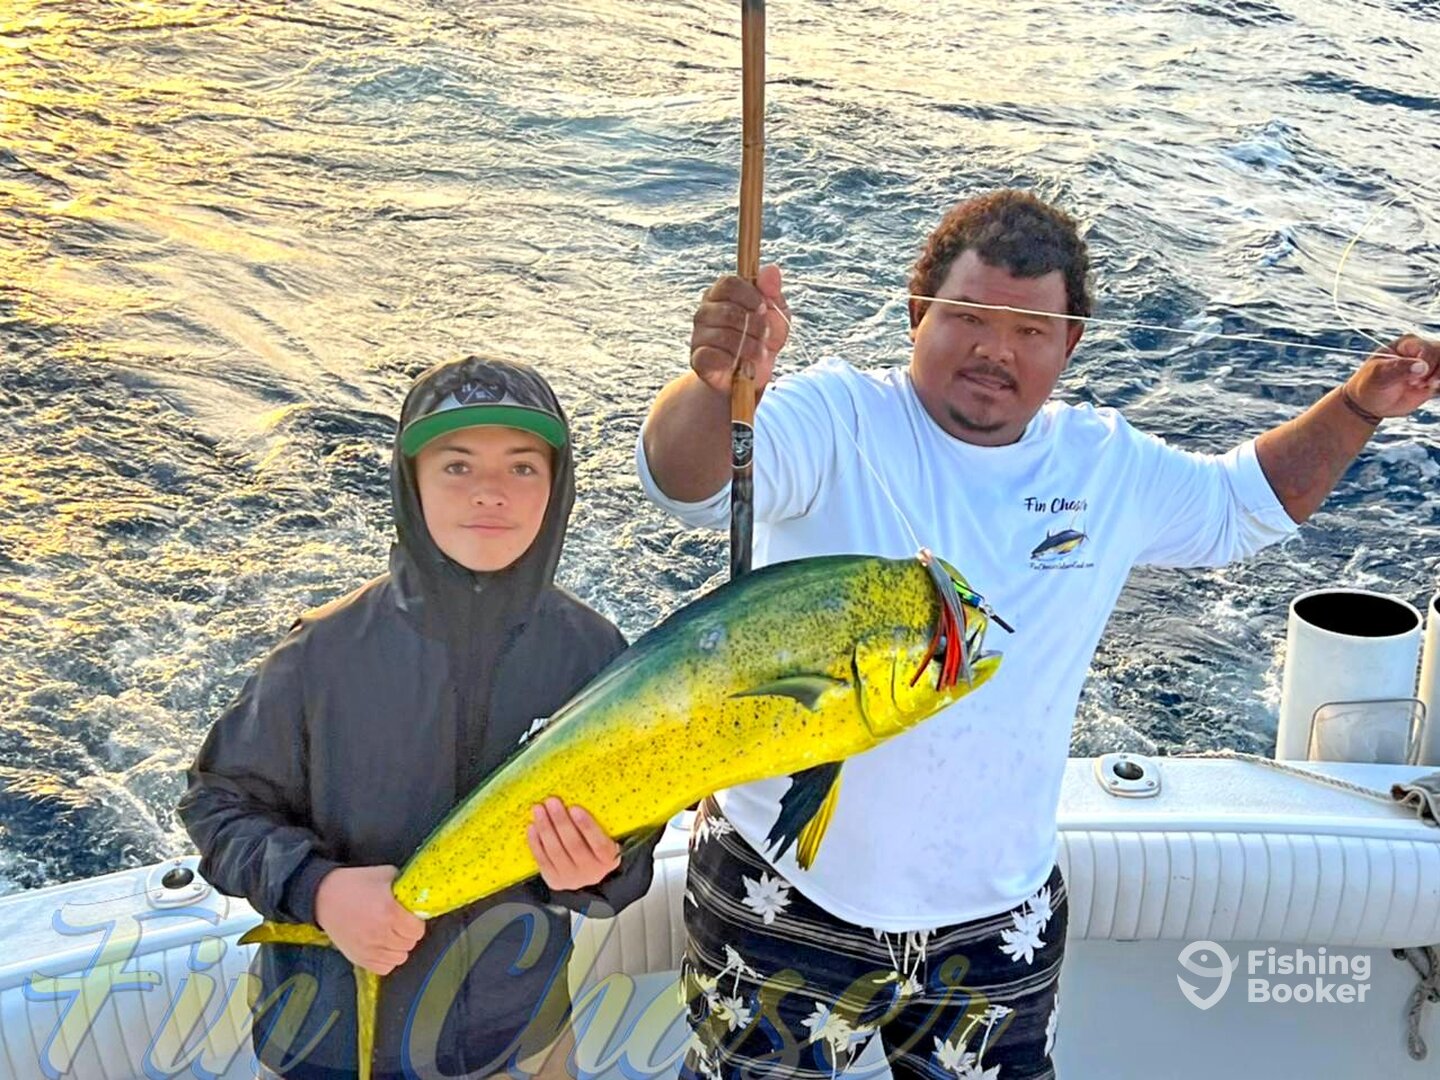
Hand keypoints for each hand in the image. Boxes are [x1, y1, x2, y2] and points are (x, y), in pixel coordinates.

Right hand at [314, 865, 425, 975]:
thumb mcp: (386, 875)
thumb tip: (420, 897)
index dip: (416, 922)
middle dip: (408, 933)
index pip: (418, 930)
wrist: (325, 896)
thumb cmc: (356, 883)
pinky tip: (382, 946)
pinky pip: (384, 968)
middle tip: (400, 924)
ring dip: (399, 947)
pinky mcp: (359, 958)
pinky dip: (387, 959)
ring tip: (390, 934)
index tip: (410, 917)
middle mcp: (381, 933)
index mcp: (390, 911)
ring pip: (400, 958)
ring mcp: (369, 948)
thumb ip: (405, 887)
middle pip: (410, 944)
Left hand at [527, 797, 620, 891]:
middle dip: (561, 821)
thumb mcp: (604, 836)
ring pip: (556, 851)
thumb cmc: (595, 846)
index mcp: (608, 859)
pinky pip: (542, 860)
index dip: (587, 826)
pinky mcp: (554, 880)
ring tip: (538, 809)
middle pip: (574, 845)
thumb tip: (579, 793)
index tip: (574, 808)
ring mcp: (572, 878)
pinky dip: (536, 842)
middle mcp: (592, 872)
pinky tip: (532, 826)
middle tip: (551, 801)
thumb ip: (597, 822)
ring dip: (545, 828)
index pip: (599, 843)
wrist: (586, 872)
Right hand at [689, 264, 790, 394]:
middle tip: (765, 335)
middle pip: (727, 310)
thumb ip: (773, 292)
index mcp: (721, 295)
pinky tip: (740, 364)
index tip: (764, 308)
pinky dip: (731, 360)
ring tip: (759, 353)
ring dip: (749, 345)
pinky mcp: (697, 359)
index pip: (728, 283)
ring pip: (723, 335)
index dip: (749, 295)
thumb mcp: (776, 314)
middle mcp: (705, 312)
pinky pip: (710, 355)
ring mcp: (699, 335)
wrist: (753, 376)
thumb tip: (771, 270)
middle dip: (754, 325)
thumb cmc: (763, 338)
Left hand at [1346, 335, 1439, 418]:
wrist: (1368, 403)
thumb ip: (1399, 369)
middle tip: (1419, 385)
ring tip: (1425, 387)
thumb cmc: (1369, 385)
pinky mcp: (1432, 381)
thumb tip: (1422, 367)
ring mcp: (1429, 366)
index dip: (1426, 364)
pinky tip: (1430, 389)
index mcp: (1408, 344)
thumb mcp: (1379, 375)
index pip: (1429, 348)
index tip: (1412, 381)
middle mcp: (1421, 352)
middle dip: (1437, 372)